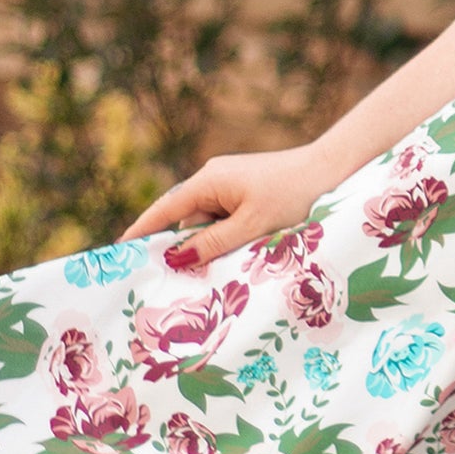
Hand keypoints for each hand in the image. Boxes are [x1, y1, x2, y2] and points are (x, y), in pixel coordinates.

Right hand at [126, 145, 340, 270]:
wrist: (334, 170)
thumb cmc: (294, 196)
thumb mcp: (252, 227)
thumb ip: (213, 244)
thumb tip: (176, 257)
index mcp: (208, 181)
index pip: (164, 211)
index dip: (142, 233)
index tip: (120, 254)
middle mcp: (214, 178)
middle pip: (186, 221)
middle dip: (186, 249)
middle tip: (178, 283)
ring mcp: (230, 184)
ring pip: (209, 223)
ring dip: (213, 246)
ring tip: (224, 270)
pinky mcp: (247, 191)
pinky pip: (226, 219)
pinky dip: (228, 238)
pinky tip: (240, 255)